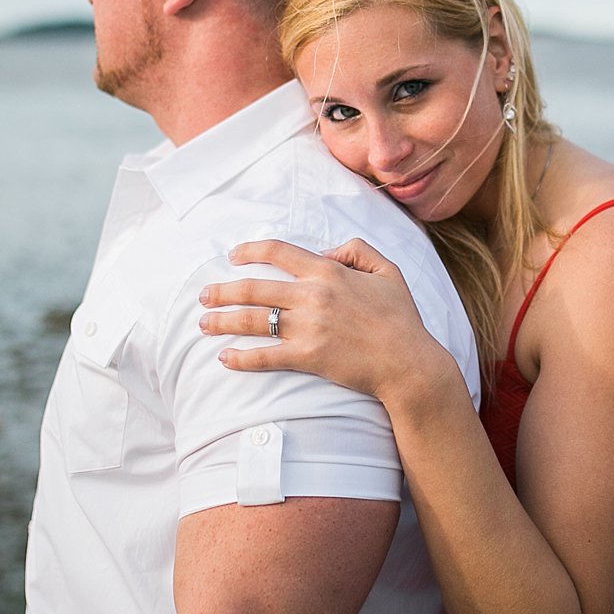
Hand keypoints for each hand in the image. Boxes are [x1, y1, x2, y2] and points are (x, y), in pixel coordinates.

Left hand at [199, 238, 455, 403]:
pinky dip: (242, 358)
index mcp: (329, 272)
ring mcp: (308, 327)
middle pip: (254, 288)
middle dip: (223, 290)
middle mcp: (313, 296)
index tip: (233, 256)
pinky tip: (225, 358)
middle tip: (204, 295)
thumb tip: (326, 251)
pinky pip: (266, 356)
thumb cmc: (401, 318)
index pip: (279, 252)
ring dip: (223, 321)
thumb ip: (357, 250)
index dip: (251, 250)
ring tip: (204, 323)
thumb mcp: (387, 271)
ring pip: (253, 320)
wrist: (409, 363)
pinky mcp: (308, 357)